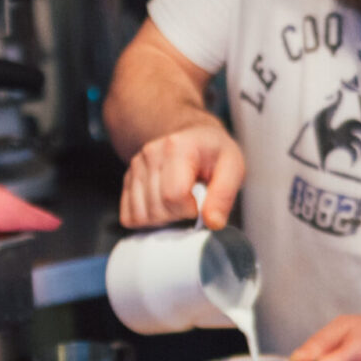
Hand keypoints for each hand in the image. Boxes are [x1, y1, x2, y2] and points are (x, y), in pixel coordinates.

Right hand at [120, 117, 245, 229]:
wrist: (194, 138)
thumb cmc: (214, 153)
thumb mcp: (233, 167)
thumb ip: (224, 195)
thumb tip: (213, 222)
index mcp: (178, 147)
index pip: (173, 195)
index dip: (190, 210)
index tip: (201, 203)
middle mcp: (151, 153)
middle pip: (156, 209)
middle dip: (178, 217)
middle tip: (192, 203)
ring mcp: (136, 166)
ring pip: (141, 215)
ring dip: (162, 220)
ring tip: (179, 202)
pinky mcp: (127, 179)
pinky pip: (129, 216)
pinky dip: (147, 220)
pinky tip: (164, 206)